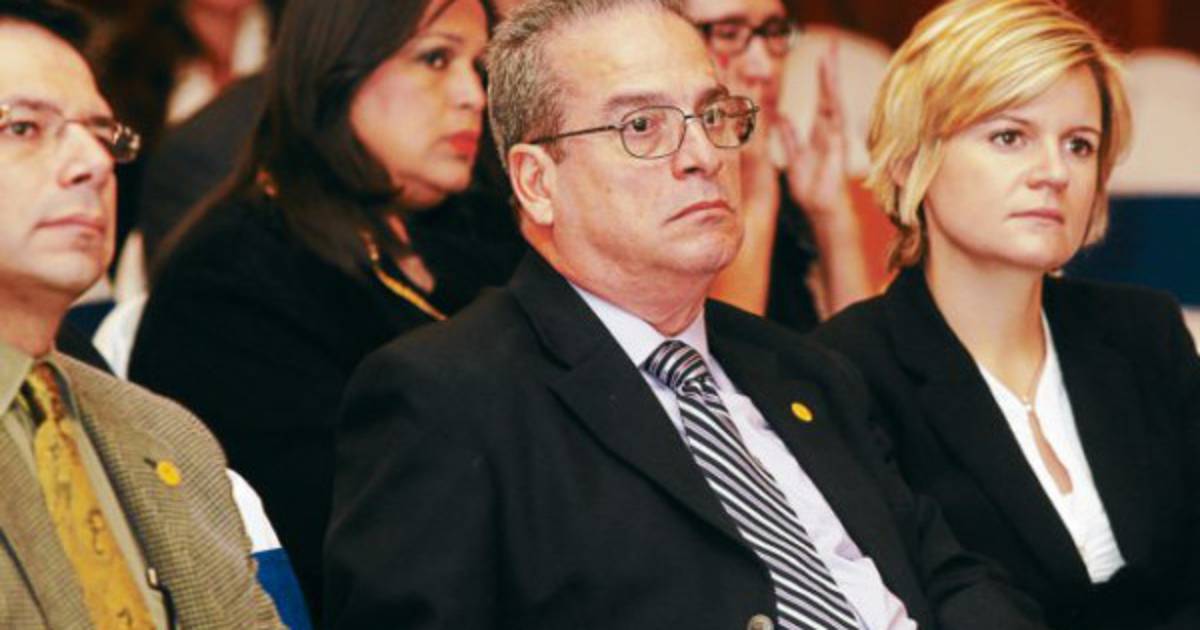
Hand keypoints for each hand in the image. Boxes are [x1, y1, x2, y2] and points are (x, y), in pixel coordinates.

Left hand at [778, 38, 852, 223]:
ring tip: (830, 60)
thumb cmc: (810, 186)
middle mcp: (830, 132)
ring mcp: (835, 139)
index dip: (820, 79)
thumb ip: (790, 137)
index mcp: (819, 132)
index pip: (820, 100)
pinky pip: (833, 127)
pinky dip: (832, 111)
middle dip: (829, 71)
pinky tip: (829, 96)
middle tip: (831, 46)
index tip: (822, 55)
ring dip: (831, 83)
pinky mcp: (836, 151)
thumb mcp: (795, 157)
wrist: (821, 209)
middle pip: (829, 95)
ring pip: (833, 105)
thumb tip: (781, 116)